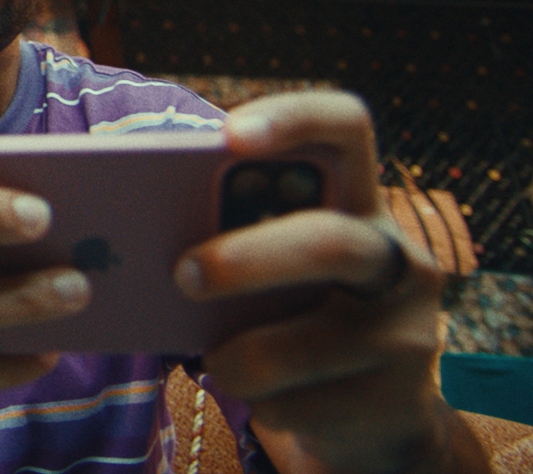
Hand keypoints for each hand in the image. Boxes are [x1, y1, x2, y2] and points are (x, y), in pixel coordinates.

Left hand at [180, 93, 478, 473]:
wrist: (369, 414)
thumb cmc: (288, 317)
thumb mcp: (267, 267)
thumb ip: (227, 236)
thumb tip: (122, 237)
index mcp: (356, 202)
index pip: (347, 129)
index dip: (295, 119)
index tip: (230, 135)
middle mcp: (396, 257)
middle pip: (330, 241)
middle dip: (247, 259)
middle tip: (183, 274)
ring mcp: (410, 331)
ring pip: (309, 342)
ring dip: (239, 358)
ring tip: (217, 360)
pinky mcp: (403, 399)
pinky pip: (308, 405)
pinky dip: (266, 404)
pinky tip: (266, 398)